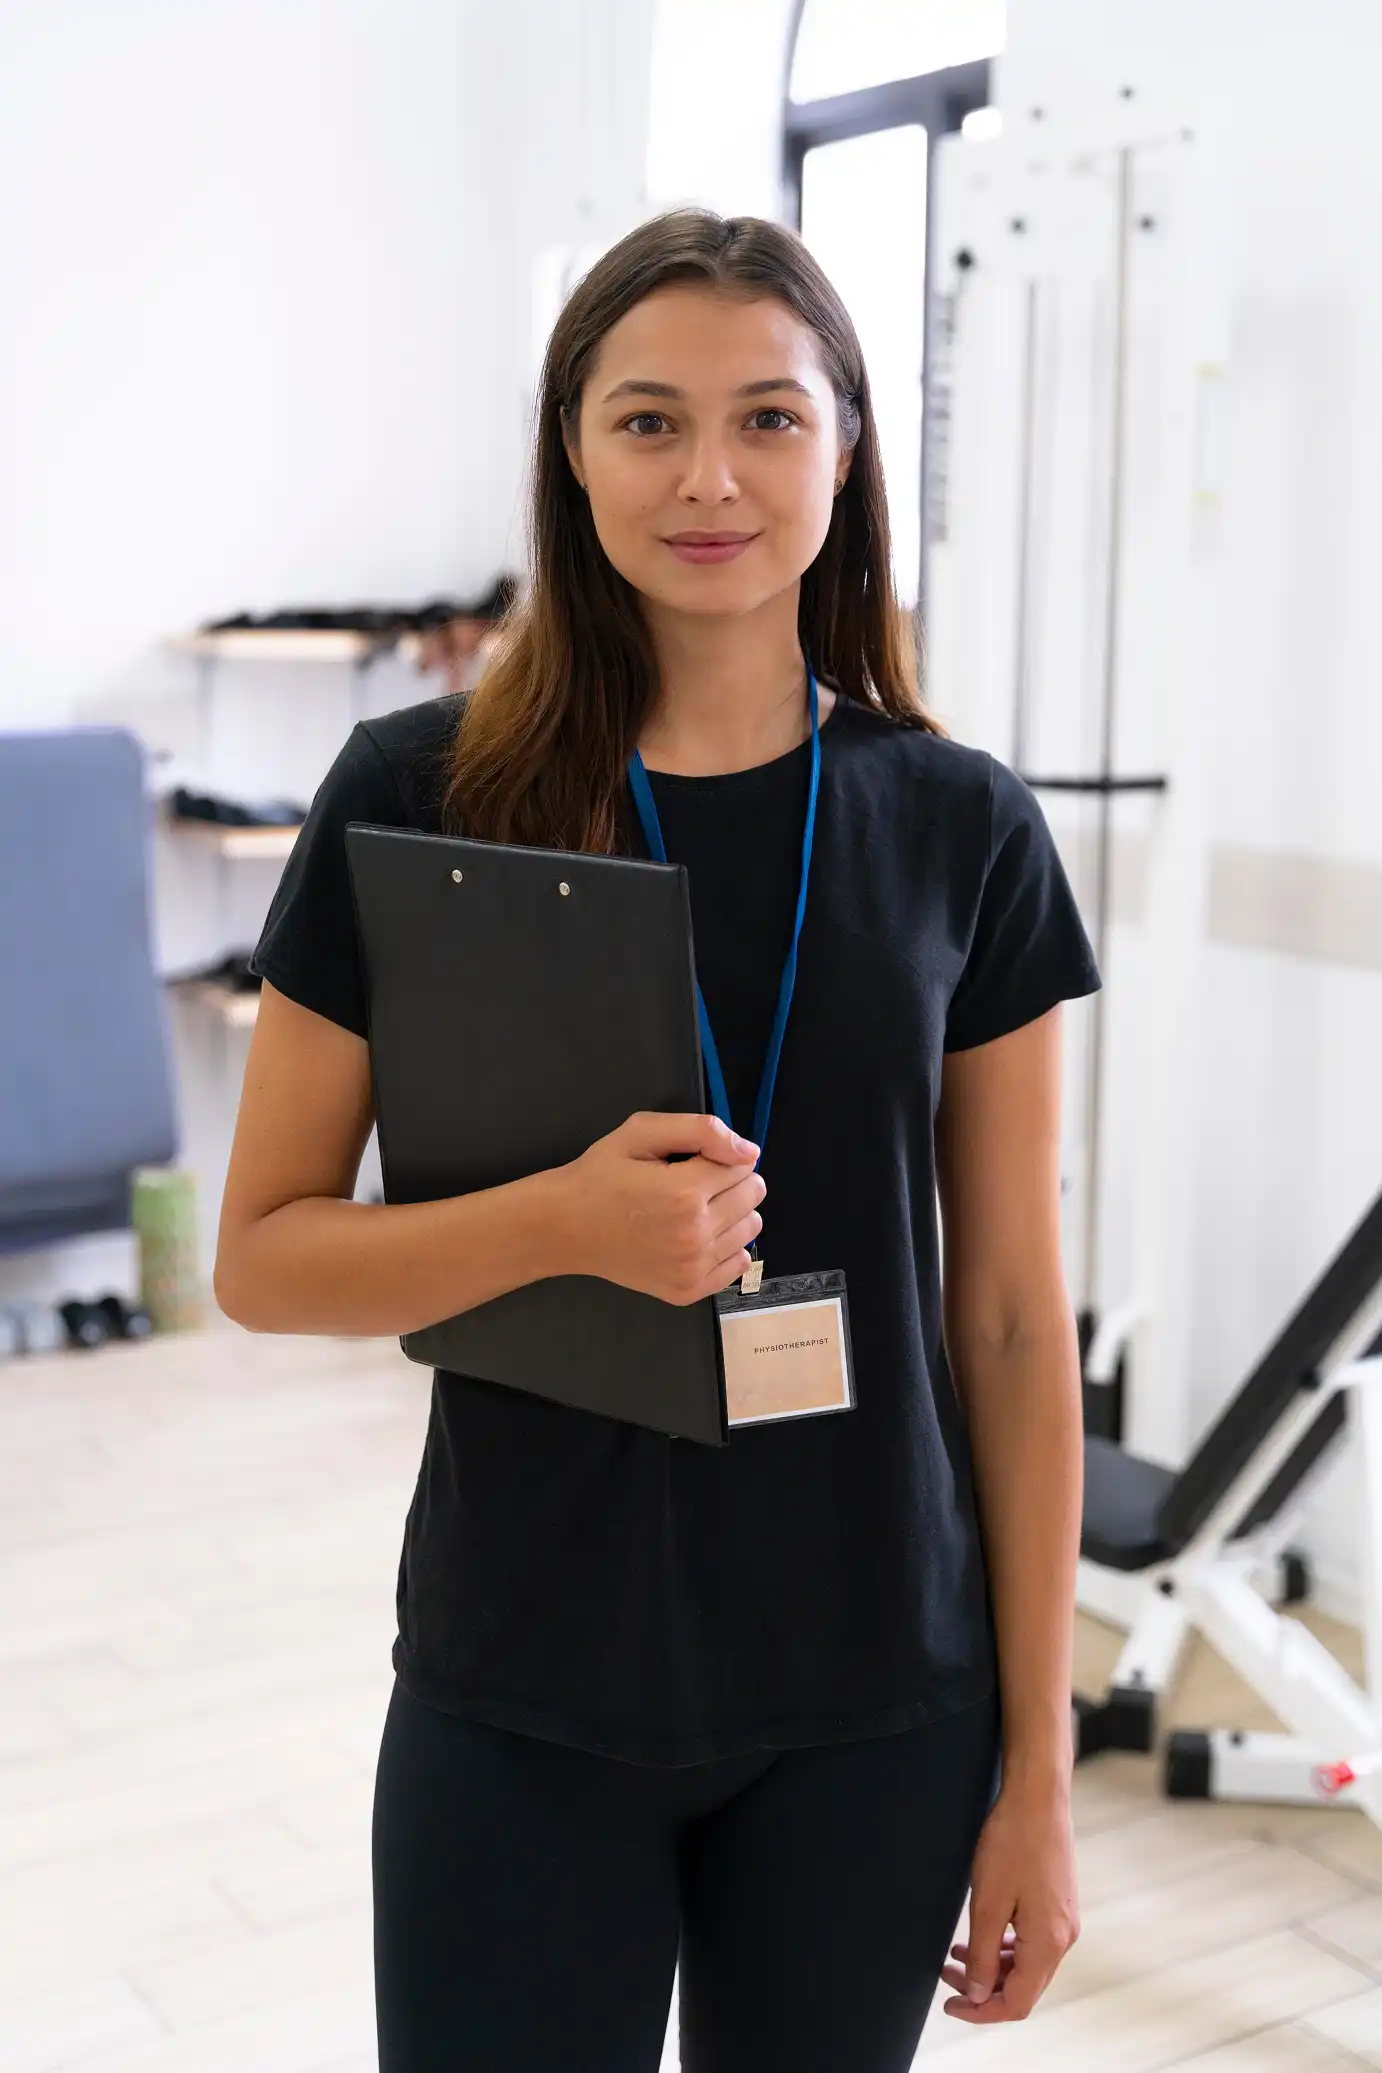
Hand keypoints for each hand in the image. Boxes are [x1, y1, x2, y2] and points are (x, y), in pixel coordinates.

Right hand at [559, 1111, 765, 1305]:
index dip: (720, 1156)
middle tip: (692, 1183)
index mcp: (685, 1192)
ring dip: (730, 1213)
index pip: (744, 1165)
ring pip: (750, 1229)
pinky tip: (694, 1236)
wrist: (565, 1227)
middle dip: (730, 1181)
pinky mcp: (687, 1290)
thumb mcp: (641, 1132)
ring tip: (693, 1209)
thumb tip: (749, 1152)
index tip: (692, 1161)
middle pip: (753, 1196)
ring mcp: (693, 1268)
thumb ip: (701, 1131)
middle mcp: (695, 1234)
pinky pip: (737, 1265)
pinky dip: (724, 1247)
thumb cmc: (600, 1175)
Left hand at [940, 1774, 1079, 2023]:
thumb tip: (977, 1994)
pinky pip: (1032, 1942)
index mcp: (1048, 1943)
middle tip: (945, 1975)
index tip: (949, 2005)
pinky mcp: (1059, 1904)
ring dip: (991, 1967)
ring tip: (956, 1954)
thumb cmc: (1012, 1843)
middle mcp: (1063, 1938)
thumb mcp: (987, 1903)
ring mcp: (1064, 1920)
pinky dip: (1005, 1947)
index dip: (980, 2012)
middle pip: (1023, 1987)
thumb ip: (982, 1955)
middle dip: (983, 1989)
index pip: (1017, 2003)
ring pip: (1027, 1965)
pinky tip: (981, 1934)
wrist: (1038, 1797)